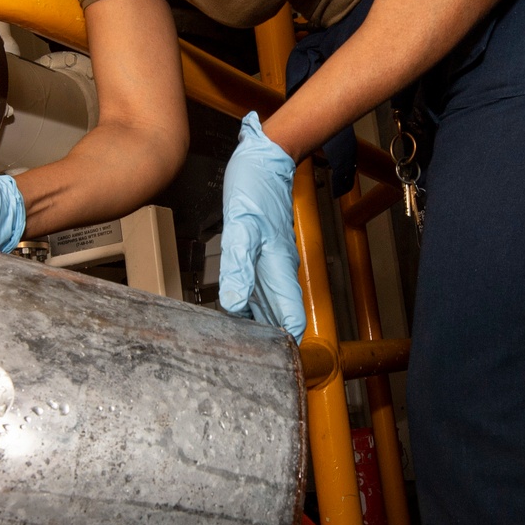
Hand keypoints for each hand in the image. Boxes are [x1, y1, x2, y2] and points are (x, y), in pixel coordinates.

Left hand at [218, 112, 305, 342]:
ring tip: (236, 345)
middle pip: (278, 318)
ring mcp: (271, 263)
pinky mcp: (262, 254)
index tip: (272, 367)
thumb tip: (233, 305)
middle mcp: (279, 270)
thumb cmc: (255, 187)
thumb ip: (238, 266)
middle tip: (244, 363)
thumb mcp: (240, 227)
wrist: (265, 158)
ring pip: (267, 305)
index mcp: (279, 269)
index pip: (291, 320)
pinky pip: (257, 288)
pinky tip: (233, 311)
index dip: (285, 346)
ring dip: (256, 324)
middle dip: (267, 342)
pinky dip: (248, 303)